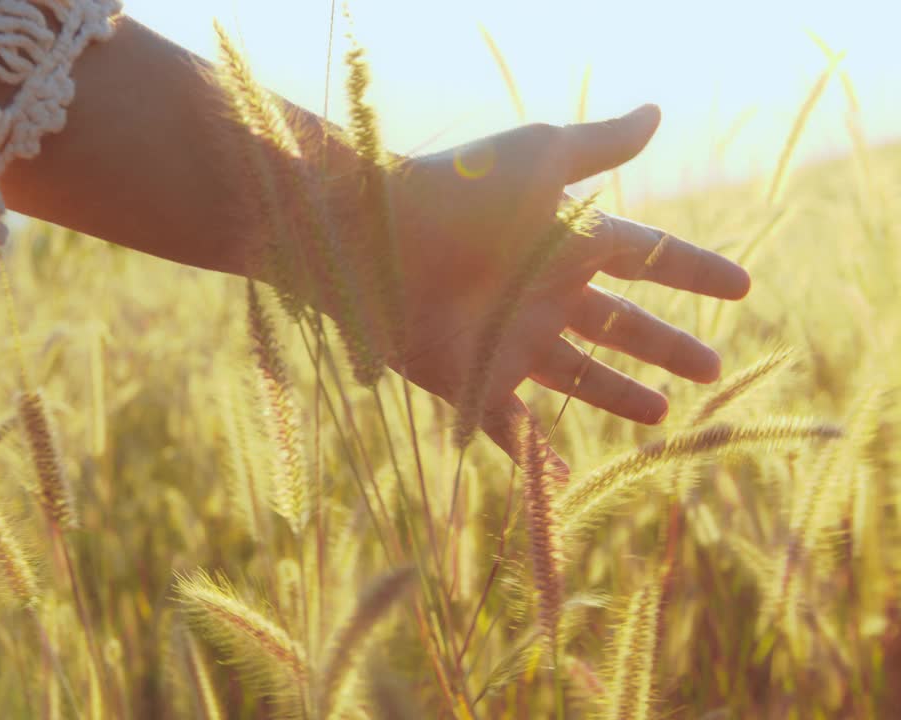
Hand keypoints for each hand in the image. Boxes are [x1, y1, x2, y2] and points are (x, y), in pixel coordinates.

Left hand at [379, 105, 749, 471]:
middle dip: (666, 346)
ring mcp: (510, 343)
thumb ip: (599, 145)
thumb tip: (657, 113)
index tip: (741, 288)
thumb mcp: (538, 160)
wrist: (374, 246)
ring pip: (578, 378)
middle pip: (621, 327)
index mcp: (567, 244)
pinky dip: (537, 457)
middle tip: (711, 369)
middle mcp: (545, 296)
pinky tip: (564, 478)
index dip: (694, 273)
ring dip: (619, 395)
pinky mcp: (472, 385)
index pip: (648, 260)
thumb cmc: (459, 194)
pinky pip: (512, 430)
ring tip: (662, 414)